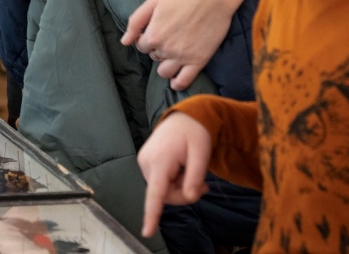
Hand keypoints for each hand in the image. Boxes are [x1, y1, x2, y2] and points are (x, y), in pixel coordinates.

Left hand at [121, 0, 257, 89]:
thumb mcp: (153, 1)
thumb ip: (136, 22)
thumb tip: (124, 42)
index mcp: (153, 34)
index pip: (141, 47)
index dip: (146, 39)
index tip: (156, 31)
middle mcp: (166, 49)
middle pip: (153, 57)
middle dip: (157, 49)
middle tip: (169, 37)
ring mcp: (183, 57)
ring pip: (165, 73)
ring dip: (165, 65)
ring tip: (173, 53)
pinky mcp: (199, 61)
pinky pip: (184, 81)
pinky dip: (177, 83)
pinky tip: (176, 78)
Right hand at [137, 113, 211, 237]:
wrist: (183, 117)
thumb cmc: (194, 133)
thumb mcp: (202, 153)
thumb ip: (195, 177)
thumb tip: (190, 197)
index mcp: (160, 160)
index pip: (156, 193)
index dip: (152, 214)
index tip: (147, 232)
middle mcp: (147, 163)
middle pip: (165, 195)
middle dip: (184, 194)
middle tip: (203, 185)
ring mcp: (144, 163)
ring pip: (163, 191)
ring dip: (180, 188)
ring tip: (192, 172)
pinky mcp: (146, 164)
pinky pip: (161, 184)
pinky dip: (174, 182)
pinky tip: (182, 170)